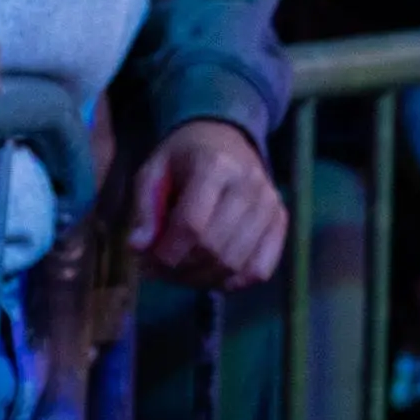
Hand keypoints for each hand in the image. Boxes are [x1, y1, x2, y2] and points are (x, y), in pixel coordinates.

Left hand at [127, 119, 287, 291]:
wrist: (225, 137)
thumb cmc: (184, 156)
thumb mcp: (154, 169)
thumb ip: (145, 206)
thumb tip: (138, 248)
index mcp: (214, 165)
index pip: (192, 224)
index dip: (168, 252)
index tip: (148, 261)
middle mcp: (249, 185)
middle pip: (214, 248)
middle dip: (181, 269)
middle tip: (159, 270)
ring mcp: (270, 204)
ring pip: (235, 264)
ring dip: (202, 279)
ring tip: (180, 273)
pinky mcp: (281, 221)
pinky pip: (260, 270)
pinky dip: (232, 282)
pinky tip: (210, 274)